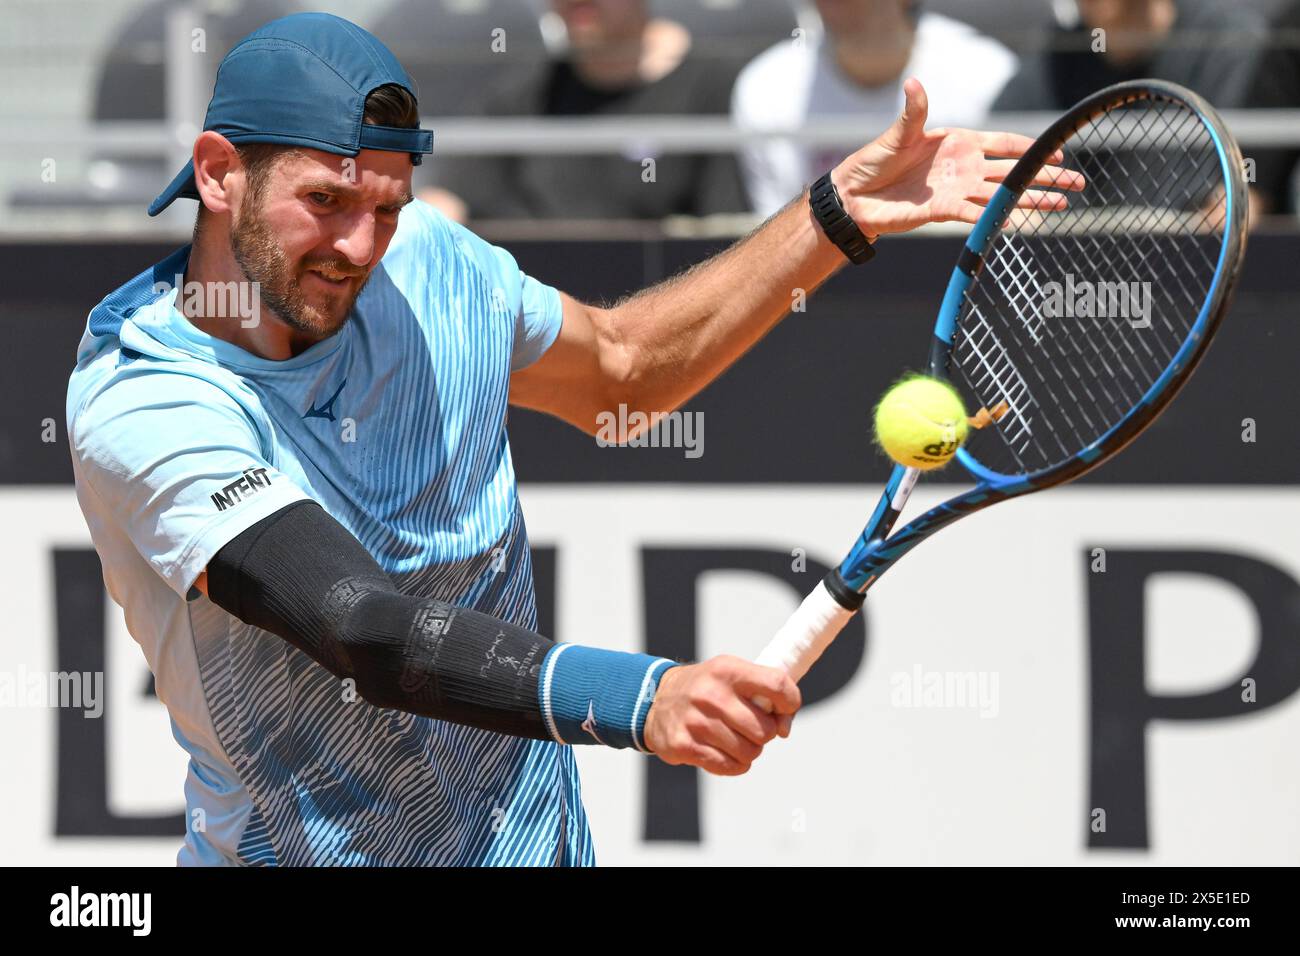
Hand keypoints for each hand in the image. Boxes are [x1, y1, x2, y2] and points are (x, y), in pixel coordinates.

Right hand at [644, 655, 800, 775]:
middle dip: (765, 734)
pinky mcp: (684, 745)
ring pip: (749, 752)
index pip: (777, 684)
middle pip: (765, 730)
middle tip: (750, 727)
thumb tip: (784, 728)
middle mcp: (711, 694)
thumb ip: (765, 695)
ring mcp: (696, 721)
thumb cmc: (707, 689)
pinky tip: (723, 751)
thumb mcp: (733, 676)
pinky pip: (729, 766)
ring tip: (734, 739)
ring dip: (749, 751)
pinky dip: (734, 764)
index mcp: (728, 670)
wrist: (656, 699)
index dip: (790, 702)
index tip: (784, 710)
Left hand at [832, 77, 1085, 237]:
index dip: (1027, 147)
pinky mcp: (944, 211)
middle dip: (1044, 175)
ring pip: (1002, 195)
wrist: (854, 196)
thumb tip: (913, 83)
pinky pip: (977, 215)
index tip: (1056, 150)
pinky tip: (1023, 222)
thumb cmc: (874, 161)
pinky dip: (997, 218)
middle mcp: (963, 167)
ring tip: (1062, 204)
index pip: (1001, 143)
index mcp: (957, 142)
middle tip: (1077, 180)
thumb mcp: (897, 134)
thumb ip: (913, 112)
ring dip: (1032, 200)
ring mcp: (957, 190)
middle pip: (1012, 171)